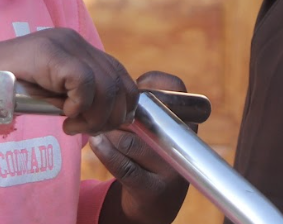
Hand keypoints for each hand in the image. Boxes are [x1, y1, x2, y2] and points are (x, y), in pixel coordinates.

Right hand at [0, 31, 137, 134]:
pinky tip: (64, 116)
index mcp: (77, 47)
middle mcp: (75, 41)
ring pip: (106, 85)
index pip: (120, 73)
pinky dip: (80, 105)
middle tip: (87, 130)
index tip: (105, 125)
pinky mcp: (53, 53)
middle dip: (110, 115)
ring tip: (72, 126)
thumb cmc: (8, 91)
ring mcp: (65, 44)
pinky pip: (84, 82)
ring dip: (94, 115)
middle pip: (119, 81)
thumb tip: (109, 119)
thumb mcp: (51, 93)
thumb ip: (77, 96)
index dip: (122, 103)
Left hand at [95, 72, 197, 223]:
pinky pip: (123, 166)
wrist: (156, 203)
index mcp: (186, 120)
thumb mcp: (157, 127)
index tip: (135, 86)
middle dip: (121, 112)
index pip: (177, 88)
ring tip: (96, 129)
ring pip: (130, 141)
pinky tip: (96, 143)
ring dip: (107, 133)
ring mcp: (169, 168)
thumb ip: (146, 105)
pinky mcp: (152, 189)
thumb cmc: (150, 153)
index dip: (153, 83)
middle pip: (146, 115)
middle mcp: (182, 143)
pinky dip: (105, 152)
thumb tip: (116, 80)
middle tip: (103, 110)